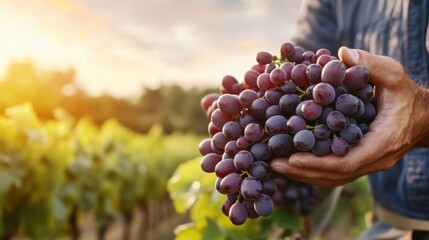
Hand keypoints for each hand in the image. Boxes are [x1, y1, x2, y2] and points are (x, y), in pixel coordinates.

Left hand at [270, 47, 428, 186]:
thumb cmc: (405, 94)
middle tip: (273, 164)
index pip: (348, 162)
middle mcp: (375, 159)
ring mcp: (368, 164)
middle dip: (303, 172)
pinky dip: (314, 170)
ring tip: (276, 166)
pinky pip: (335, 172)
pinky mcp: (361, 161)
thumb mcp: (392, 75)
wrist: (423, 116)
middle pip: (335, 176)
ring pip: (334, 178)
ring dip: (304, 175)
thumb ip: (370, 65)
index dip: (318, 163)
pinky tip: (293, 162)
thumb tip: (342, 53)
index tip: (293, 159)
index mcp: (382, 142)